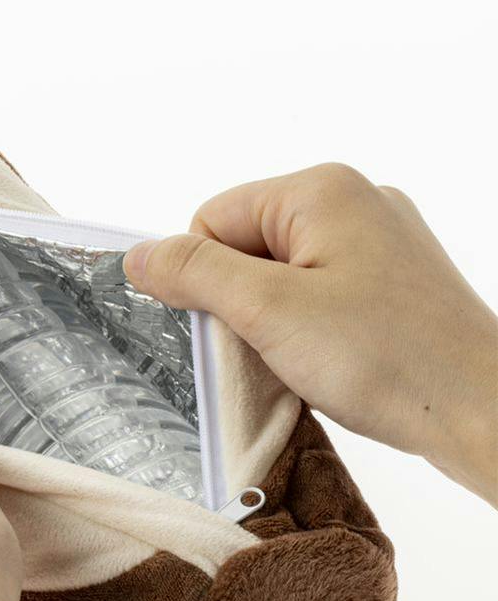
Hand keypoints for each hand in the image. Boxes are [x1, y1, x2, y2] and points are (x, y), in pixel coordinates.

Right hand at [124, 164, 496, 505]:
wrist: (485, 411)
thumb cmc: (391, 358)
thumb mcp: (269, 311)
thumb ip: (194, 274)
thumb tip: (137, 256)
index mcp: (320, 190)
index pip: (212, 219)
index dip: (206, 278)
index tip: (233, 326)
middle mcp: (353, 201)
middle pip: (246, 245)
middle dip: (242, 302)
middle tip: (272, 348)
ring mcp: (378, 240)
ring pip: (280, 274)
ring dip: (273, 320)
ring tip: (308, 358)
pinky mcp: (392, 279)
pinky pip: (318, 292)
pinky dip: (307, 328)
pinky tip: (329, 360)